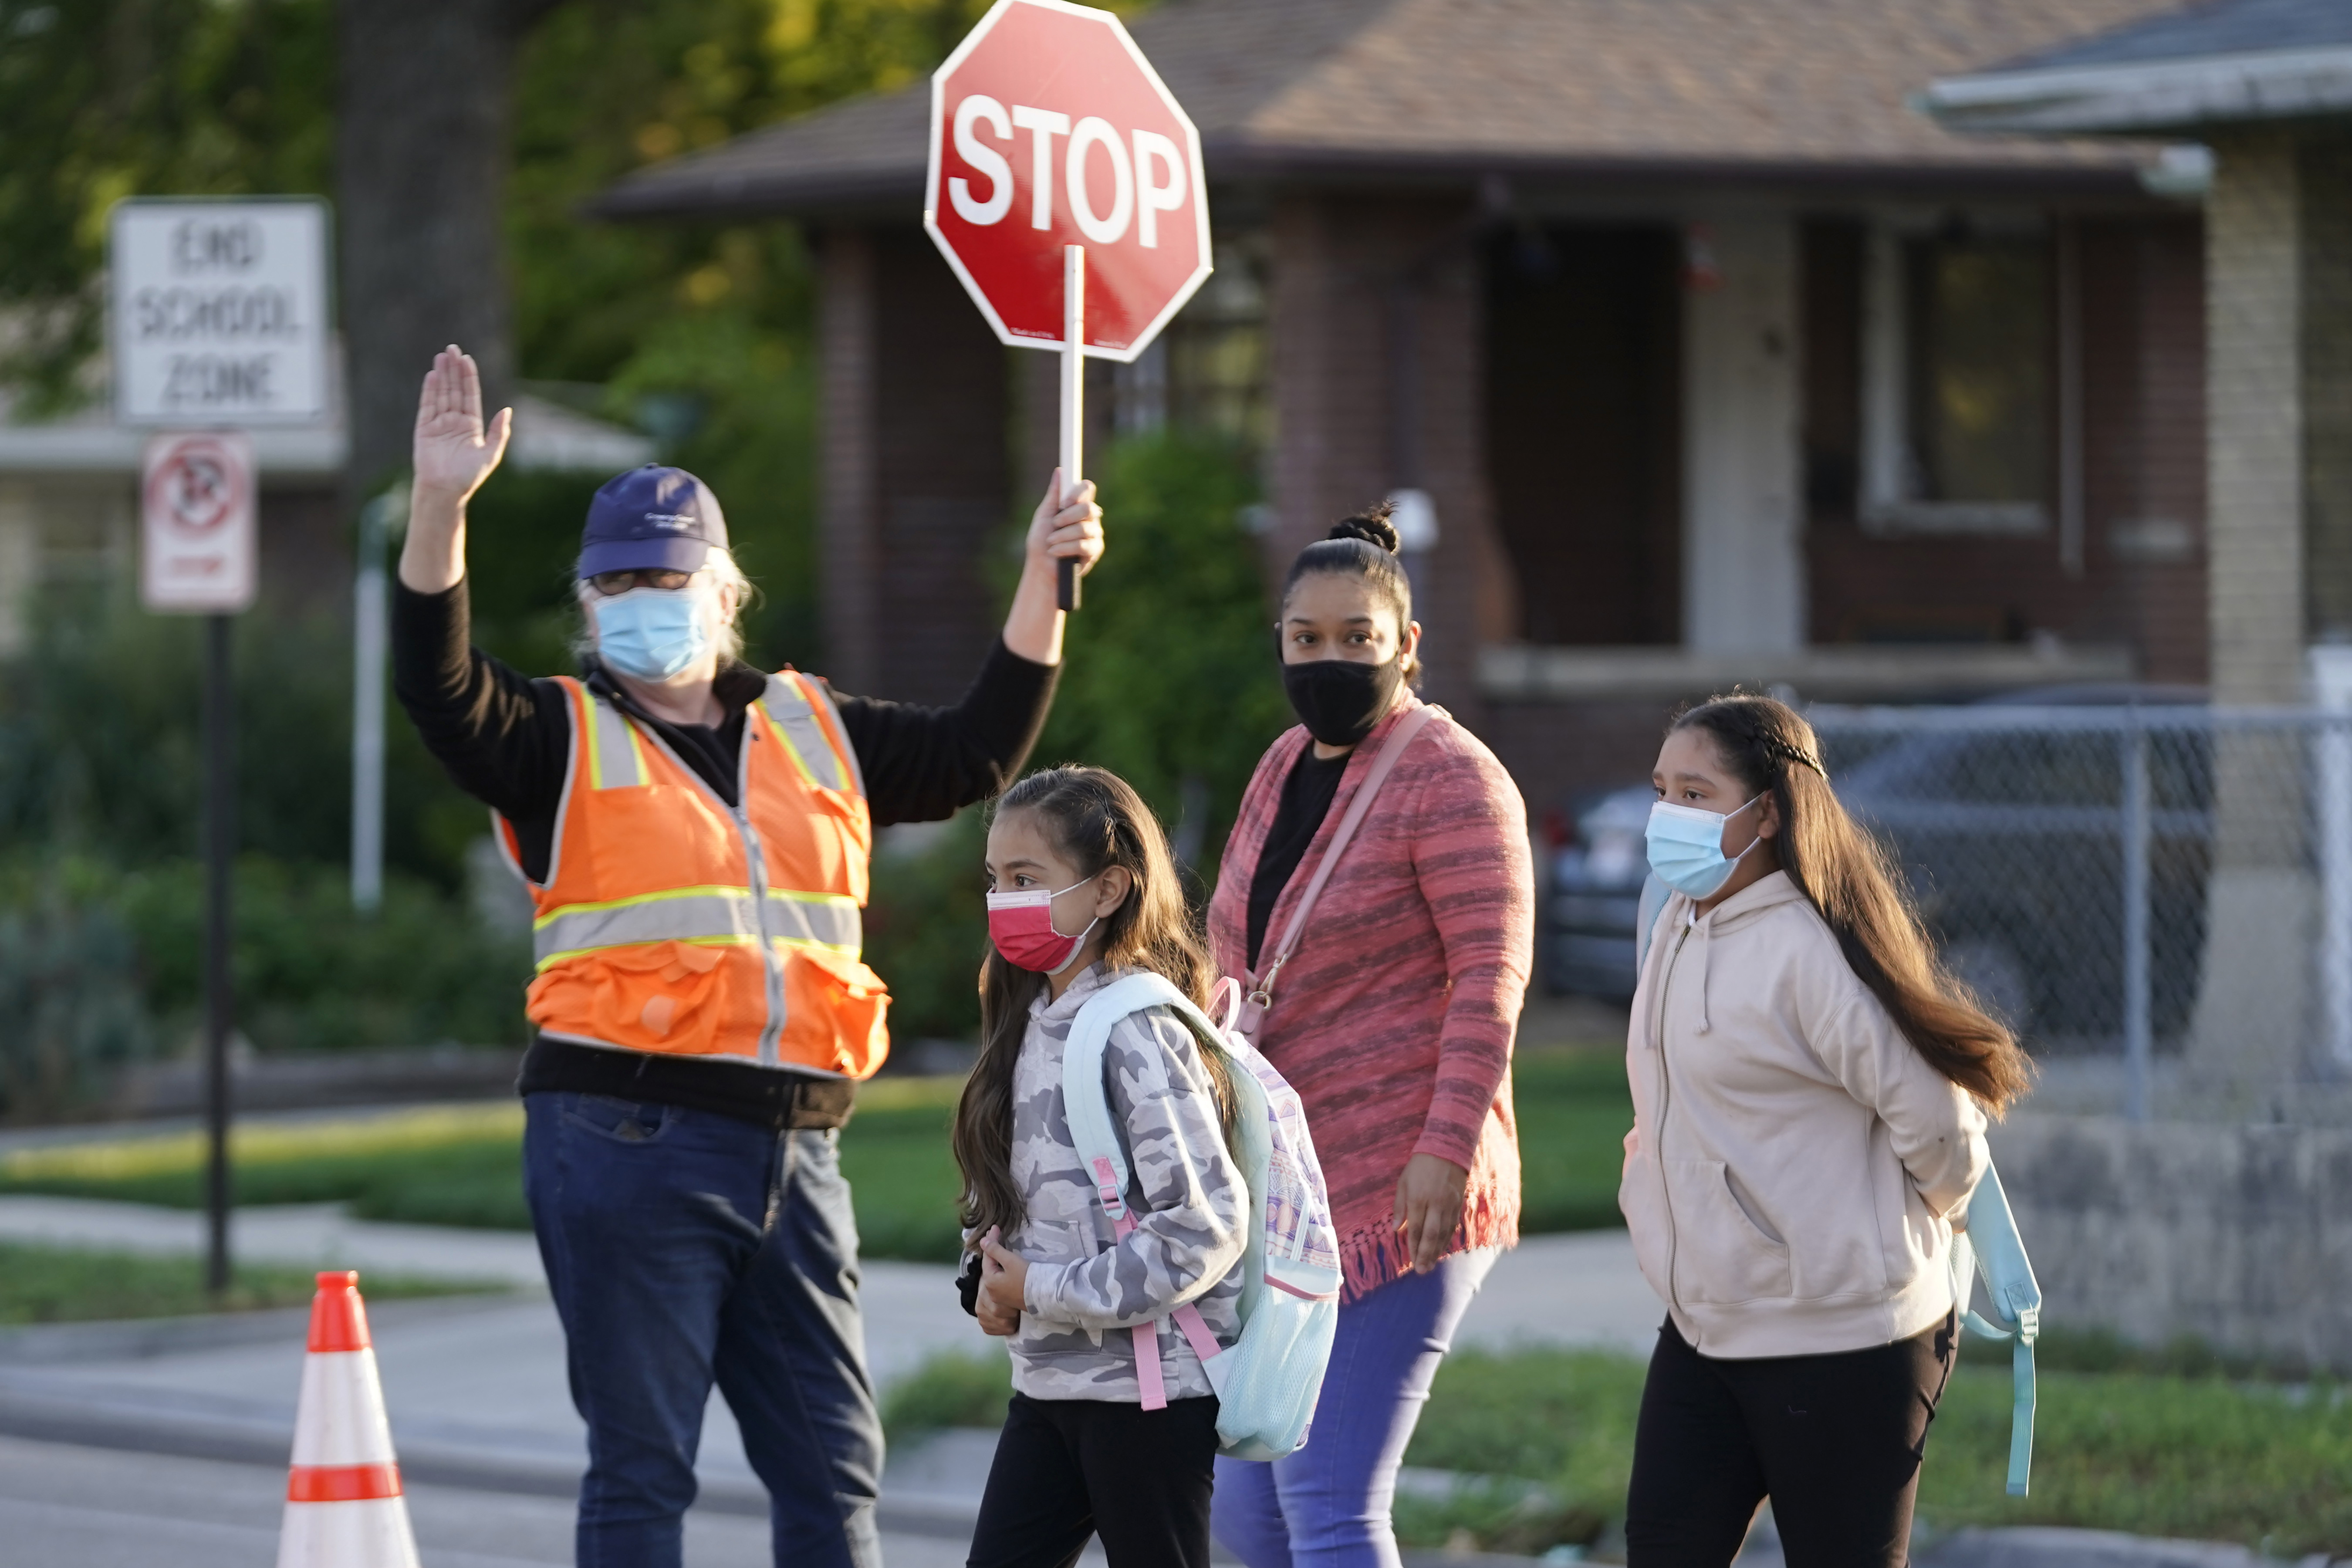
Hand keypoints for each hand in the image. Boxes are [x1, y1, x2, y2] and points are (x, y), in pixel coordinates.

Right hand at [412, 345, 511, 504]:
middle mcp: (454, 421)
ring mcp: (438, 423)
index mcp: (471, 426)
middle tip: (453, 348)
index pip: (470, 395)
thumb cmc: (469, 476)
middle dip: (454, 369)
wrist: (446, 490)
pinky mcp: (424, 428)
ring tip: (442, 356)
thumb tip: (507, 410)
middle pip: (454, 389)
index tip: (467, 359)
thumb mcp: (491, 454)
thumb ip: (499, 432)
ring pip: (441, 393)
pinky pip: (427, 406)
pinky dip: (429, 390)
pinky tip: (432, 375)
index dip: (468, 377)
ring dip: (441, 375)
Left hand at [976, 1228, 1027, 1336]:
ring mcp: (999, 1297)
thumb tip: (982, 1241)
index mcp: (989, 1281)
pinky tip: (1004, 1264)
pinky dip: (1001, 1269)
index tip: (995, 1227)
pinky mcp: (1008, 1299)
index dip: (990, 1240)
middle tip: (995, 1234)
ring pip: (994, 1273)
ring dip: (996, 1259)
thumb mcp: (1010, 1261)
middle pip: (989, 1265)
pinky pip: (1000, 1280)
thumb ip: (995, 1250)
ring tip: (999, 1246)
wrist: (1044, 1296)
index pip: (987, 1256)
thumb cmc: (1027, 1277)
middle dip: (992, 1249)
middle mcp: (991, 1291)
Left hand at [1025, 468, 1102, 583]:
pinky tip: (1055, 552)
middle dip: (1067, 517)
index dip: (1077, 492)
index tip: (1063, 502)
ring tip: (1051, 542)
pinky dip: (1065, 548)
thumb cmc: (1041, 542)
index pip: (1087, 488)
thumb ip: (1054, 494)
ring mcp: (1094, 534)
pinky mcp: (1095, 550)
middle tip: (1055, 524)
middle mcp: (1090, 518)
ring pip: (1084, 527)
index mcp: (1078, 506)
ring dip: (1062, 536)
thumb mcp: (1044, 515)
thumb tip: (1060, 471)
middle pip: (1089, 507)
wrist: (1041, 568)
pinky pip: (1083, 544)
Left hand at [1394, 1153, 1469, 1274]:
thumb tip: (1395, 1228)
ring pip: (1444, 1233)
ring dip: (1437, 1251)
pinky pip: (1453, 1225)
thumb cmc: (1420, 1166)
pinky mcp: (1459, 1203)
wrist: (1447, 1148)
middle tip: (1422, 1271)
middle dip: (1426, 1254)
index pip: (1416, 1228)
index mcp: (1419, 1198)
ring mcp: (1449, 1204)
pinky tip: (1443, 1248)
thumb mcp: (1403, 1182)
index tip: (1411, 1261)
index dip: (1413, 1246)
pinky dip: (1447, 1239)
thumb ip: (1400, 1206)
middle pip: (1431, 1235)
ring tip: (1431, 1265)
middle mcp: (1436, 1204)